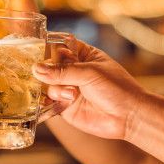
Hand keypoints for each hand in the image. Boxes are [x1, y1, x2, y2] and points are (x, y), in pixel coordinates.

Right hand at [33, 39, 147, 139]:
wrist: (128, 117)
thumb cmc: (117, 88)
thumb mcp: (89, 73)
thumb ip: (62, 71)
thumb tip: (36, 69)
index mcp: (83, 55)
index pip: (59, 46)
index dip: (47, 48)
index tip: (35, 50)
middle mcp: (73, 71)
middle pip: (48, 66)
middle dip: (45, 70)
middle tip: (46, 75)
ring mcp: (68, 89)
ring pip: (47, 84)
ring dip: (55, 88)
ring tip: (71, 94)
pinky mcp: (65, 107)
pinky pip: (49, 103)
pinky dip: (46, 103)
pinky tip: (56, 101)